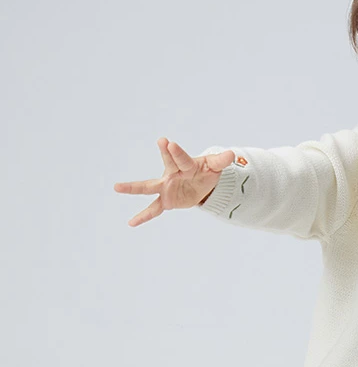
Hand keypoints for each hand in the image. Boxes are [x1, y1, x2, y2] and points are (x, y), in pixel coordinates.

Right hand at [114, 138, 234, 226]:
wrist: (201, 184)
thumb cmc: (205, 171)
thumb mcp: (215, 167)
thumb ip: (221, 161)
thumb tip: (232, 154)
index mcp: (186, 164)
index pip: (181, 158)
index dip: (176, 152)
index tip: (167, 143)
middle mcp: (172, 173)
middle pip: (166, 166)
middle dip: (162, 158)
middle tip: (157, 144)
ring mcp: (166, 187)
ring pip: (149, 187)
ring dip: (133, 187)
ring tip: (116, 187)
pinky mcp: (166, 200)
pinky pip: (154, 209)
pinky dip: (143, 216)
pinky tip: (131, 223)